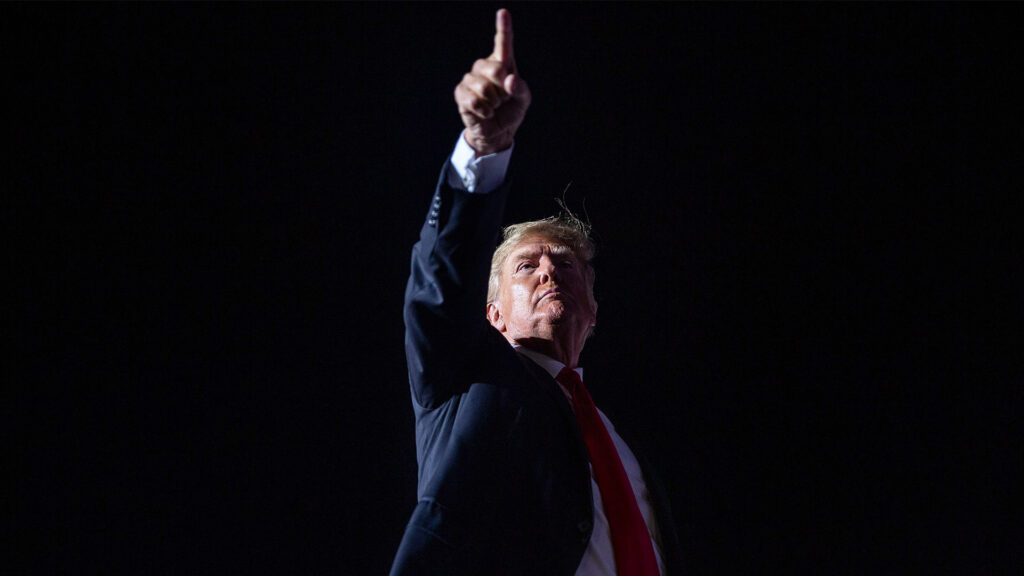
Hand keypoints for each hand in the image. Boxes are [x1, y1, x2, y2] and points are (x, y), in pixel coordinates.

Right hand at [454, 9, 530, 155]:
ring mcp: (470, 79)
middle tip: (503, 99)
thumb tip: (509, 81)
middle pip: (495, 69)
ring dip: (494, 103)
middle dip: (503, 90)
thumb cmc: (511, 111)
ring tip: (493, 107)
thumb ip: (520, 88)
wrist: (497, 132)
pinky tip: (485, 113)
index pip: (503, 43)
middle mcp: (484, 67)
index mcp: (503, 63)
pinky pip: (474, 100)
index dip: (503, 27)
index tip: (503, 13)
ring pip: (484, 88)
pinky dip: (484, 111)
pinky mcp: (460, 93)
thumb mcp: (523, 100)